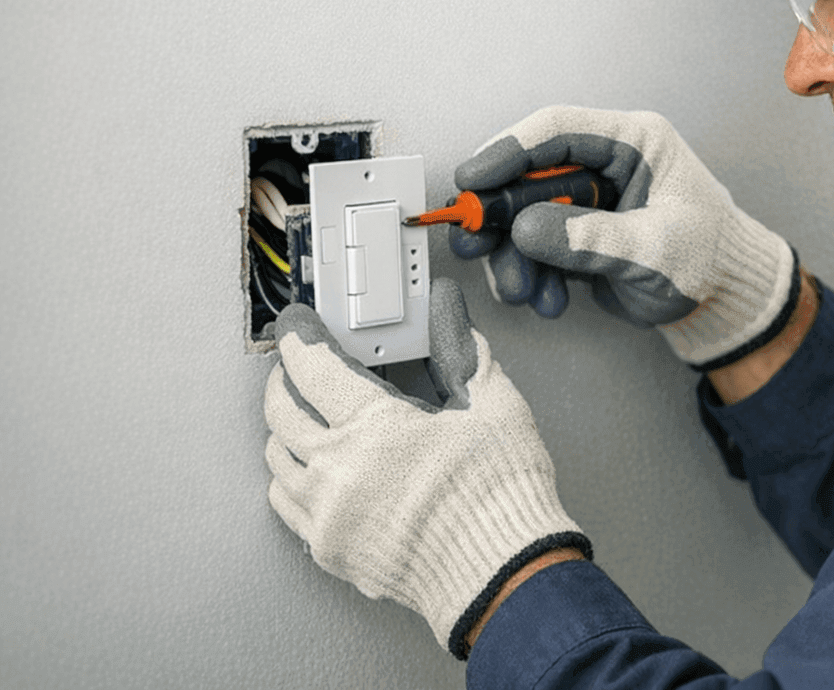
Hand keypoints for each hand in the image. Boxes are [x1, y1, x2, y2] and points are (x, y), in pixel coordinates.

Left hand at [262, 278, 589, 658]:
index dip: (300, 337)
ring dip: (285, 431)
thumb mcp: (492, 405)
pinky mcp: (331, 550)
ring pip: (277, 460)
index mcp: (375, 426)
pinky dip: (294, 479)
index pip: (313, 366)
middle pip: (280, 412)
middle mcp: (339, 470)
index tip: (299, 327)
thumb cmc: (500, 498)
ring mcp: (329, 514)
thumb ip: (461, 348)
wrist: (503, 575)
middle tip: (298, 367)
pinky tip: (316, 470)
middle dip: (285, 380)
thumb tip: (448, 311)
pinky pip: (287, 505)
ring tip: (306, 417)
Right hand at [450, 106, 799, 370]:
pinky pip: (535, 247)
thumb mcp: (655, 249)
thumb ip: (591, 239)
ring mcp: (588, 201)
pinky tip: (550, 300)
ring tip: (521, 291)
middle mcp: (606, 164)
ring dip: (512, 256)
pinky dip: (532, 275)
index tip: (472, 180)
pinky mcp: (578, 235)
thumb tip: (525, 229)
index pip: (558, 130)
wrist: (724, 299)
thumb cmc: (711, 258)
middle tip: (472, 242)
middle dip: (498, 215)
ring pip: (523, 216)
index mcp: (635, 142)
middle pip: (529, 175)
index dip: (509, 151)